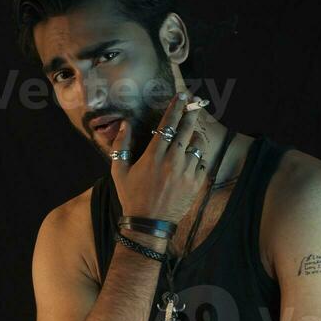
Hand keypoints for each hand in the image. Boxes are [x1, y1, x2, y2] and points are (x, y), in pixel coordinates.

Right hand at [110, 92, 207, 223]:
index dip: (176, 108)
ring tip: (190, 137)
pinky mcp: (196, 183)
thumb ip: (120, 145)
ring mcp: (186, 172)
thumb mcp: (118, 171)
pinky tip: (190, 160)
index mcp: (153, 156)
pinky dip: (197, 158)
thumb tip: (125, 124)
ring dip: (194, 137)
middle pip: (186, 129)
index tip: (181, 97)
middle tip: (195, 103)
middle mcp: (172, 161)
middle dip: (191, 113)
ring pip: (197, 145)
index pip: (168, 124)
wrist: (149, 224)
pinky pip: (202, 163)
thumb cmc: (132, 196)